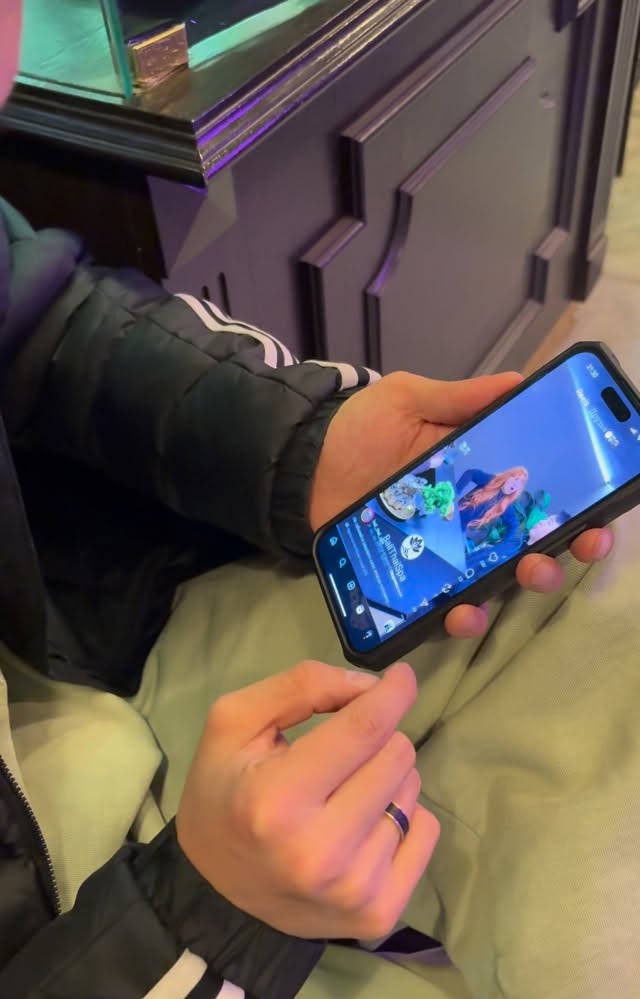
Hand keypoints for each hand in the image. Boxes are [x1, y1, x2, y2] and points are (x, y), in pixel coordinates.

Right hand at [176, 661, 438, 939]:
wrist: (216, 894)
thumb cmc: (224, 795)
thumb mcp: (235, 723)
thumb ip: (301, 687)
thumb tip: (371, 685)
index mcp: (278, 799)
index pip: (364, 729)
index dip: (392, 693)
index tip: (401, 676)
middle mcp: (321, 851)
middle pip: (397, 755)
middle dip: (376, 739)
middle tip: (341, 755)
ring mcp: (355, 889)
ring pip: (413, 791)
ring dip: (387, 778)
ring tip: (344, 794)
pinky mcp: (380, 914)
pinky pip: (427, 832)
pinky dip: (404, 817)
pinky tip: (364, 826)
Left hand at [310, 371, 613, 637]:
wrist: (300, 467)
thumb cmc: (357, 431)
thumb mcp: (407, 400)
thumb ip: (459, 398)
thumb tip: (520, 382)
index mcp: (480, 475)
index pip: (540, 493)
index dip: (578, 505)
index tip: (603, 513)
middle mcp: (471, 520)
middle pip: (533, 542)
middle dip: (564, 549)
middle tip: (574, 545)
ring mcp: (443, 555)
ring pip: (498, 581)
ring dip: (523, 582)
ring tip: (526, 573)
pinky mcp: (412, 582)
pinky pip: (444, 607)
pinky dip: (461, 616)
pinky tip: (462, 611)